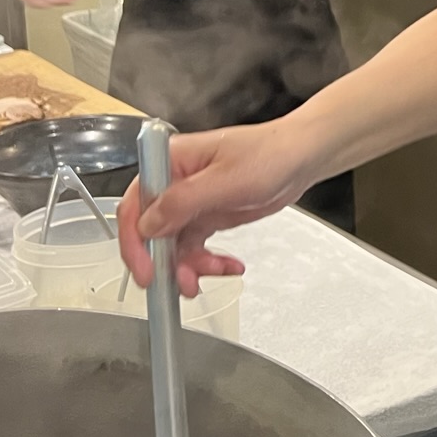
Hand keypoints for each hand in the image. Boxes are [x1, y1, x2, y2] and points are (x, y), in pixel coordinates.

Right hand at [118, 118, 322, 295]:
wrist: (302, 157)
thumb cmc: (270, 154)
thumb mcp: (226, 180)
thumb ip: (183, 202)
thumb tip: (148, 224)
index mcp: (171, 162)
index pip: (135, 205)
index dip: (135, 242)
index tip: (146, 270)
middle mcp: (176, 182)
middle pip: (151, 231)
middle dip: (164, 262)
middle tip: (182, 283)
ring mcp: (192, 201)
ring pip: (173, 245)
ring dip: (187, 267)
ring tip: (211, 275)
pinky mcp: (208, 216)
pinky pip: (195, 248)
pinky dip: (208, 263)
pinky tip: (228, 266)